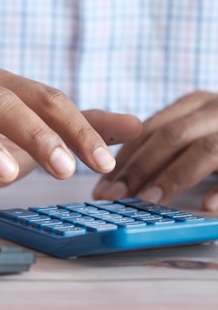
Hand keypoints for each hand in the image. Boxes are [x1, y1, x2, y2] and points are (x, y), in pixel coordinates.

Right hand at [0, 67, 140, 219]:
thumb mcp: (37, 137)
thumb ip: (81, 129)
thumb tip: (137, 125)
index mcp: (1, 86)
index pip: (46, 99)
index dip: (77, 128)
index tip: (103, 162)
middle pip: (2, 100)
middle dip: (36, 133)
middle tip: (65, 170)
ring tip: (8, 173)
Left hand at [93, 91, 217, 210]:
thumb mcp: (194, 131)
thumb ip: (166, 146)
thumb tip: (119, 179)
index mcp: (194, 104)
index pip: (149, 130)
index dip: (123, 159)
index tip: (102, 186)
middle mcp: (216, 108)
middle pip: (170, 137)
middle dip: (137, 169)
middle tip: (113, 198)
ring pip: (204, 149)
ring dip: (173, 177)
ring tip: (148, 201)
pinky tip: (207, 205)